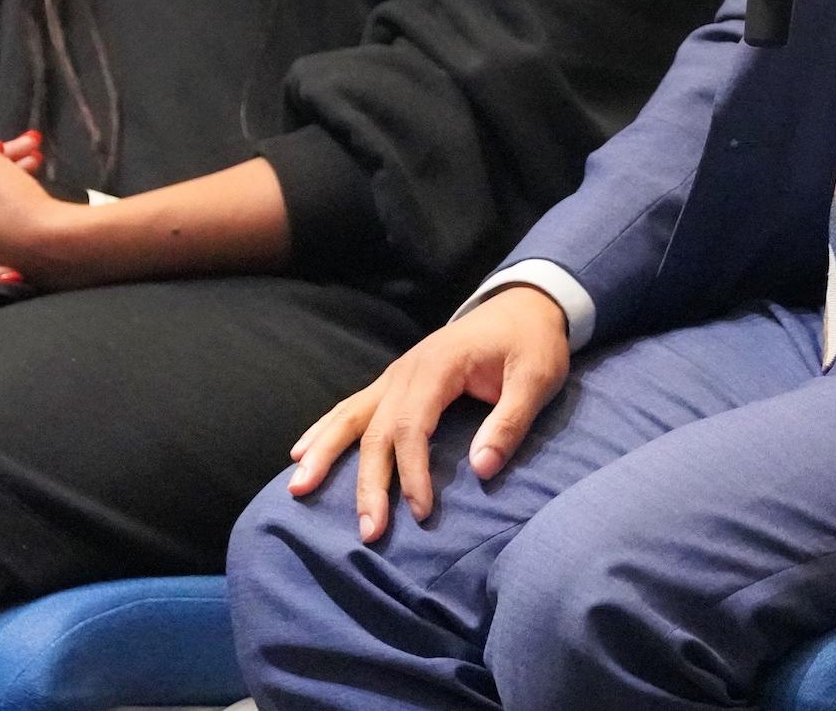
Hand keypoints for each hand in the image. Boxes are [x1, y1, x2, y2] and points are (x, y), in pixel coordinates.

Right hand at [284, 286, 569, 541]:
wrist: (524, 305)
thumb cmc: (532, 344)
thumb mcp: (537, 378)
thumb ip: (511, 422)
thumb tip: (481, 470)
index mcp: (439, 366)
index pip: (413, 426)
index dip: (413, 472)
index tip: (422, 513)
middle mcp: (407, 369)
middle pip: (376, 430)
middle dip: (368, 483)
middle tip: (368, 531)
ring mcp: (396, 374)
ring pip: (351, 416)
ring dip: (325, 453)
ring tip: (298, 488)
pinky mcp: (395, 382)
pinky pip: (352, 407)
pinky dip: (325, 430)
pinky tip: (301, 451)